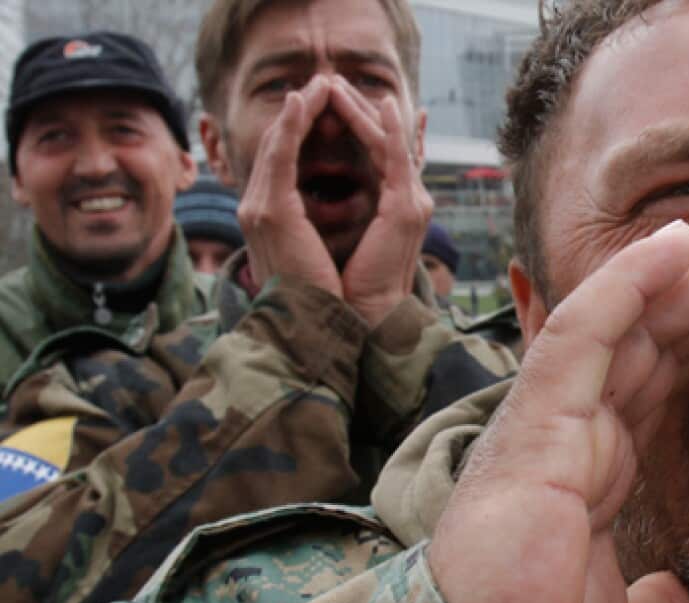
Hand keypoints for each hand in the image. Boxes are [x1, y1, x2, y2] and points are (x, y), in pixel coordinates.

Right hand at [237, 76, 341, 296]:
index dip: (301, 130)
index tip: (324, 107)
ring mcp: (257, 207)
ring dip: (297, 109)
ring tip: (319, 82)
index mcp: (269, 217)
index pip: (283, 162)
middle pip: (275, 146)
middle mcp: (256, 208)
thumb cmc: (319, 296)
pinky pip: (279, 155)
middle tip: (323, 82)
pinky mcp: (269, 211)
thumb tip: (315, 219)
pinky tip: (304, 102)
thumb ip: (306, 229)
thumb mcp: (312, 254)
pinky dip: (291, 125)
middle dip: (299, 112)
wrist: (308, 325)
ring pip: (275, 143)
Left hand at [327, 76, 431, 325]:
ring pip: (387, 141)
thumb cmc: (340, 286)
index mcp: (391, 207)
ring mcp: (411, 202)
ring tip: (338, 83)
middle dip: (354, 109)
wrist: (358, 316)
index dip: (354, 125)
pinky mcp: (406, 207)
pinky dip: (392, 129)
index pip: (375, 154)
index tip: (329, 101)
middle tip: (329, 80)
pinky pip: (398, 157)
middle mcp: (406, 200)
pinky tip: (384, 103)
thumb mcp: (330, 238)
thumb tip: (298, 197)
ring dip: (363, 110)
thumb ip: (330, 212)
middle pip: (381, 141)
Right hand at [427, 221, 688, 602]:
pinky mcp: (534, 427)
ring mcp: (549, 425)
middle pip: (656, 340)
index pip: (661, 379)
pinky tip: (678, 246)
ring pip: (629, 324)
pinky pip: (582, 334)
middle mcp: (571, 437)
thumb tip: (679, 601)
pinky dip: (627, 283)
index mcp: (592, 475)